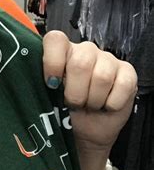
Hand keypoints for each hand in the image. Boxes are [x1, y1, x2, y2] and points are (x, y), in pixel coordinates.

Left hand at [42, 31, 137, 149]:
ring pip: (101, 77)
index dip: (52, 62)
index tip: (51, 83)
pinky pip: (122, 85)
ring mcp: (108, 59)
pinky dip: (111, 103)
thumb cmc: (64, 111)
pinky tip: (105, 105)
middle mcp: (85, 50)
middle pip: (80, 63)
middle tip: (72, 104)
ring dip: (93, 100)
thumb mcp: (49, 98)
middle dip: (74, 93)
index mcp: (61, 51)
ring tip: (89, 105)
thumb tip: (40, 84)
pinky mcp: (128, 72)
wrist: (86, 130)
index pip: (55, 40)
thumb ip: (43, 85)